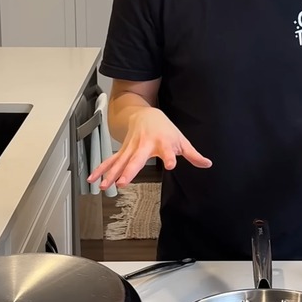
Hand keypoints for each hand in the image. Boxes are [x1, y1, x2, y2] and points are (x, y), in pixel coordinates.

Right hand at [87, 107, 211, 188]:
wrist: (145, 114)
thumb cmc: (165, 129)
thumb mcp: (182, 140)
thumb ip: (193, 154)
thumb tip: (207, 164)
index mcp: (162, 143)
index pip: (168, 151)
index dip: (170, 157)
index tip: (171, 165)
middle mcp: (145, 145)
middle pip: (136, 159)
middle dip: (129, 171)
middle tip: (123, 183)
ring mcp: (131, 148)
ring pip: (119, 162)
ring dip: (111, 174)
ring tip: (105, 186)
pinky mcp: (123, 151)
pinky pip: (111, 161)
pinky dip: (101, 169)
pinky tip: (93, 180)